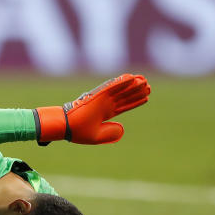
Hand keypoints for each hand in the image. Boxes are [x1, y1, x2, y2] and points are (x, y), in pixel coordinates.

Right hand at [35, 73, 150, 144]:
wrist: (67, 126)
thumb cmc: (79, 132)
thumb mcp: (98, 137)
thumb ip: (111, 133)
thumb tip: (122, 128)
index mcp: (105, 113)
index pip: (123, 106)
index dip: (134, 102)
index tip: (146, 97)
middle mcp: (105, 104)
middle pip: (125, 96)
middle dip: (136, 92)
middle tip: (148, 87)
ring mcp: (102, 99)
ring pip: (121, 90)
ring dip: (133, 85)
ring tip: (144, 81)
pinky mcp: (98, 95)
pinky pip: (112, 86)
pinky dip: (121, 82)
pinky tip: (132, 78)